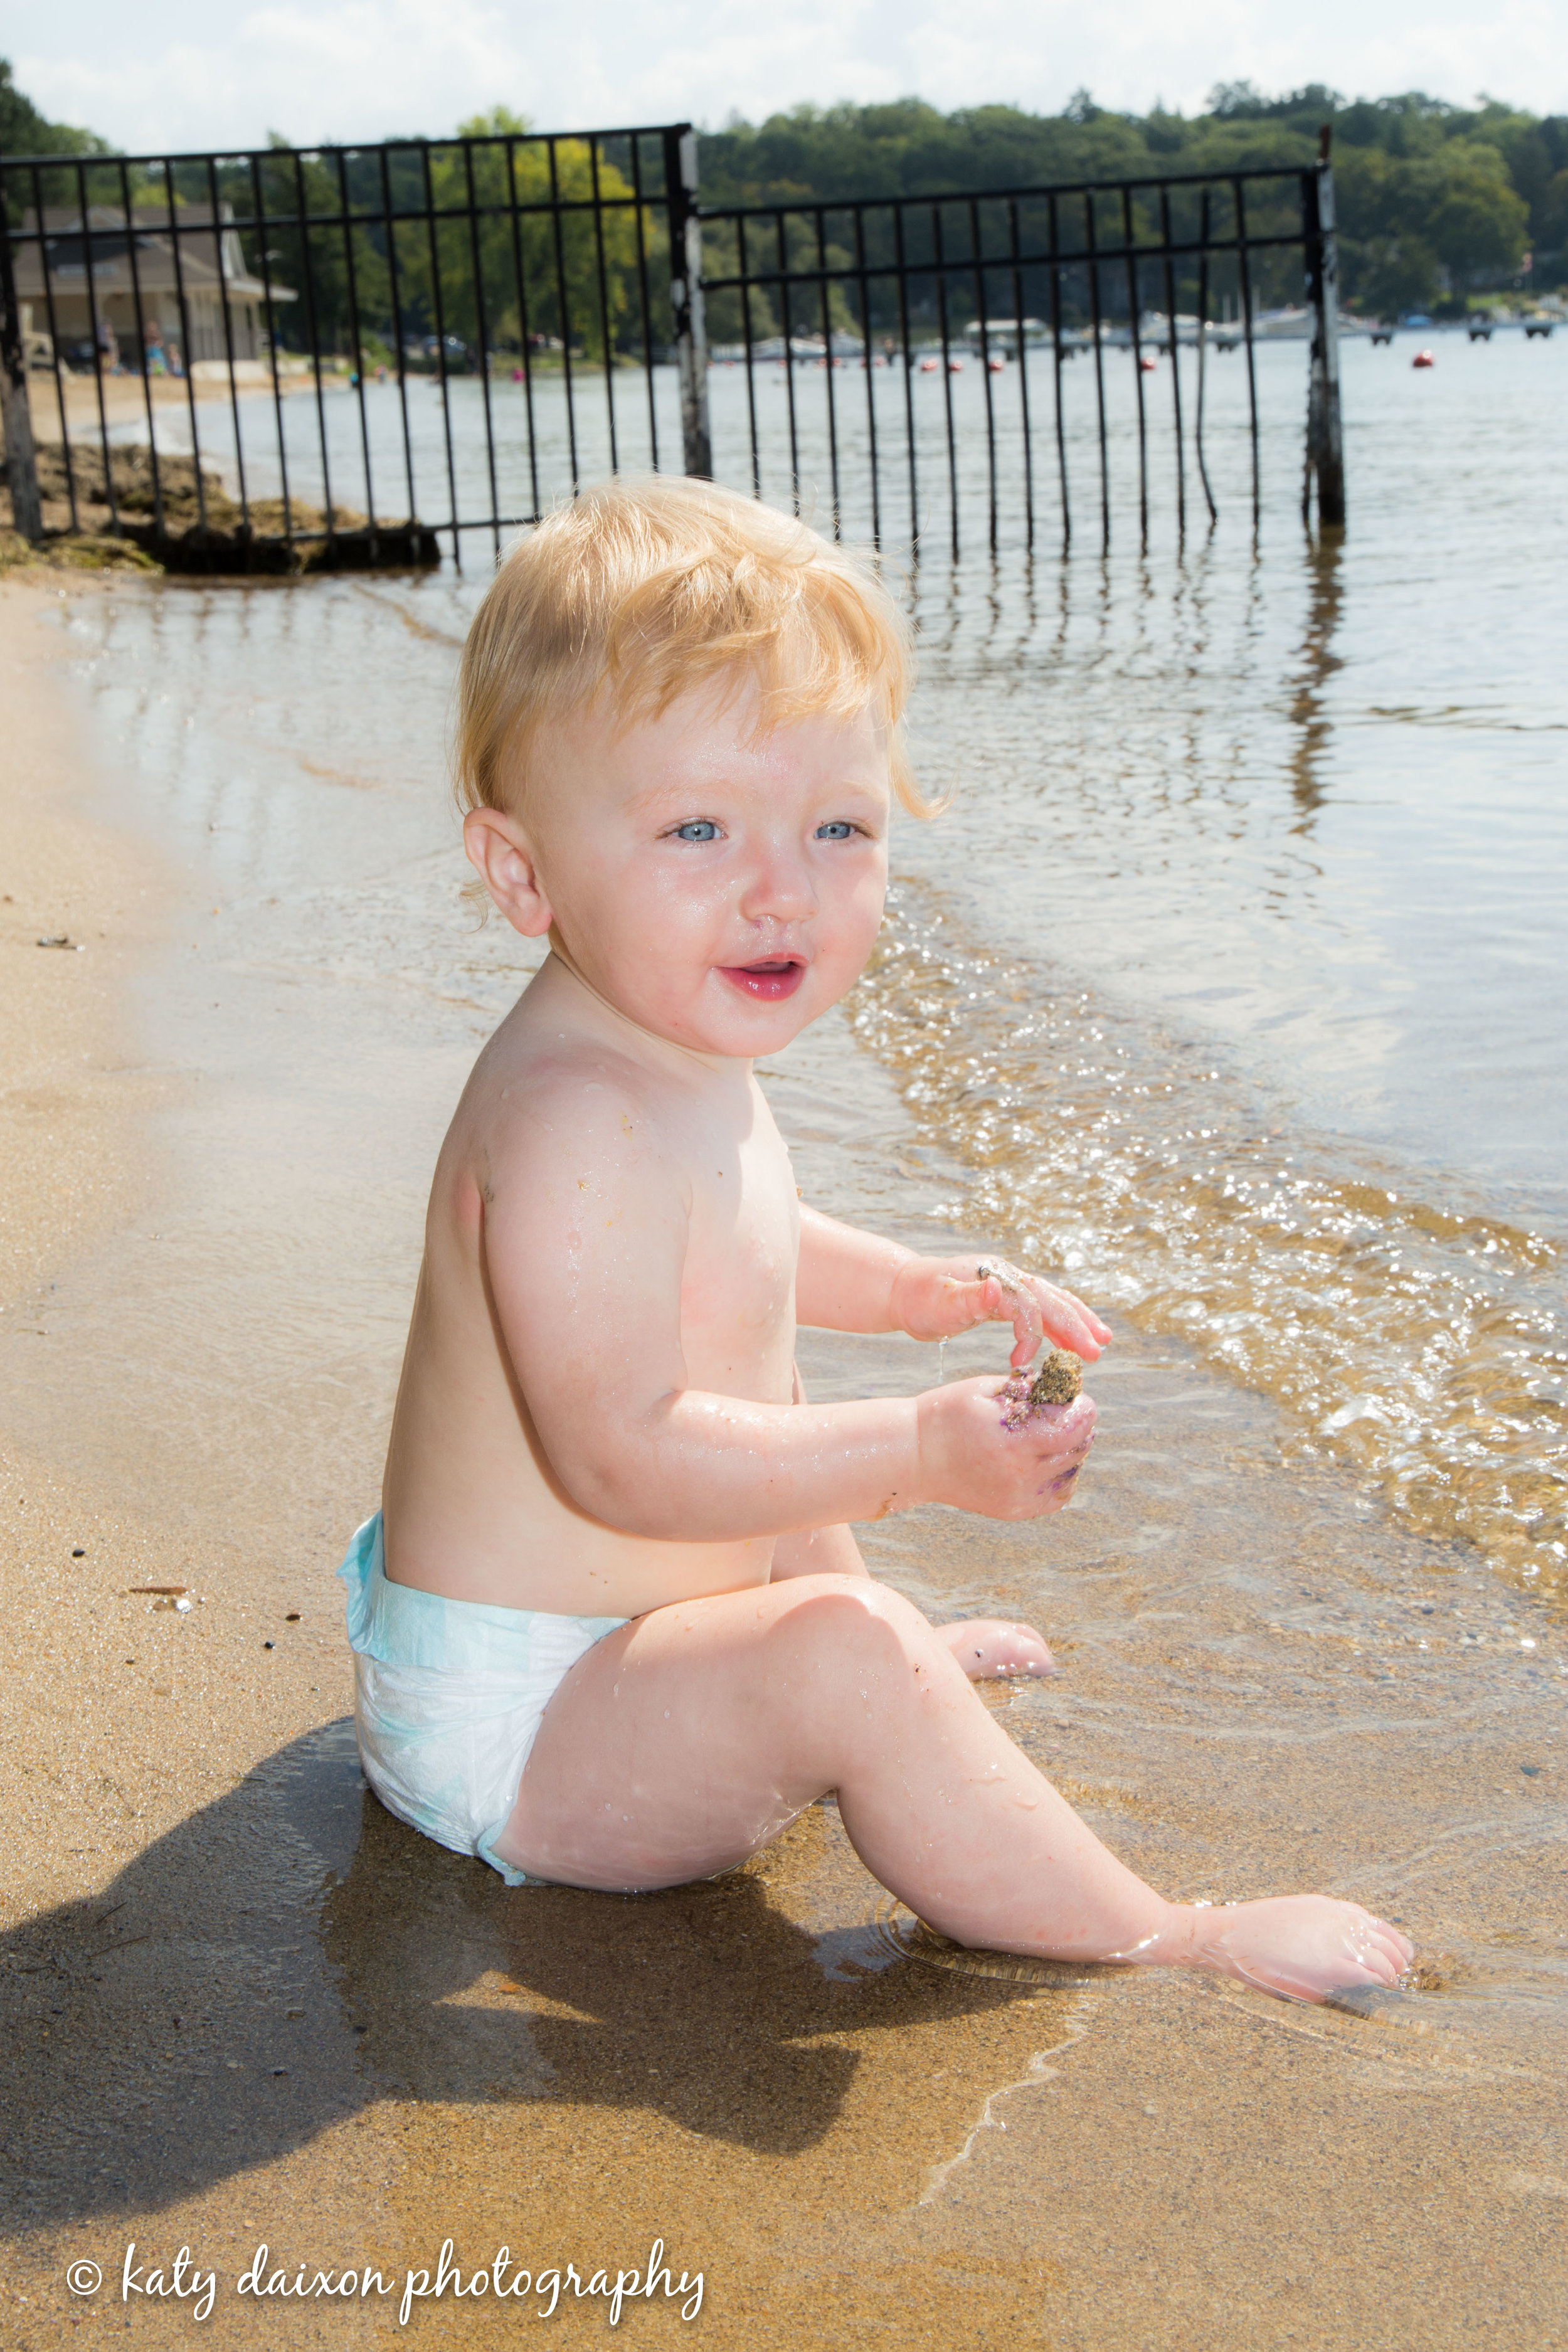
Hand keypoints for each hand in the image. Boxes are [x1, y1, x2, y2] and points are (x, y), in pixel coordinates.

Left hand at [892, 1253, 1111, 1367]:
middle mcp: (1007, 1276)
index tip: (1021, 1362)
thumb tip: (997, 1288)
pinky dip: (1059, 1323)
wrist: (903, 1290)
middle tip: (1098, 1351)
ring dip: (1077, 1321)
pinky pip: (1040, 1308)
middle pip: (1050, 1299)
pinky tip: (1071, 1339)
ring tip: (1102, 1342)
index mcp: (994, 1276)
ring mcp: (1009, 1283)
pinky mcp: (1006, 1296)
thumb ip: (968, 1297)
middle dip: (1076, 1325)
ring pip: (1052, 1301)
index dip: (1032, 1333)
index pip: (1028, 1304)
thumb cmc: (918, 1299)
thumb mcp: (937, 1303)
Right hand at [916, 1377, 1095, 1519]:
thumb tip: (1071, 1390)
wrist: (915, 1458)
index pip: (1075, 1427)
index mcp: (1012, 1441)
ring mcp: (1018, 1498)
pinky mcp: (1016, 1510)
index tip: (1074, 1396)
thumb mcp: (987, 1389)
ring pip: (1072, 1471)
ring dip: (1070, 1449)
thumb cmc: (949, 1413)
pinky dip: (1060, 1474)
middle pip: (1078, 1448)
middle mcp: (1019, 1475)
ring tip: (1046, 1433)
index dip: (1082, 1407)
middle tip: (1058, 1409)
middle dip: (1077, 1424)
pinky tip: (1042, 1456)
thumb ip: (1032, 1389)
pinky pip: (1058, 1494)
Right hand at [1130, 1896, 1414, 2002]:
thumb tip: (1358, 1950)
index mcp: (1340, 1911)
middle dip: (1397, 1971)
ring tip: (1381, 1996)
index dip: (1398, 1952)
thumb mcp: (1304, 1912)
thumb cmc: (1262, 1928)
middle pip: (1394, 1952)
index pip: (1389, 1933)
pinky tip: (1368, 2001)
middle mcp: (1346, 1924)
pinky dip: (1374, 1992)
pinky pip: (1368, 1983)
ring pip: (1386, 1969)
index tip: (1396, 1965)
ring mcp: (1341, 1946)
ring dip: (1388, 1984)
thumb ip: (1334, 1925)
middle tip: (1392, 1986)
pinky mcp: (1331, 1970)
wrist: (1232, 1937)